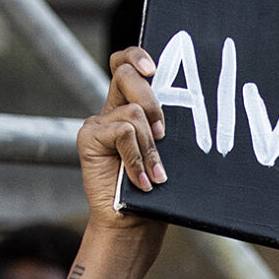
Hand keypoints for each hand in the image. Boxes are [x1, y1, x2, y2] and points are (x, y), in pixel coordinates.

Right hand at [77, 47, 167, 229]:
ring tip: (154, 173)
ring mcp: (98, 123)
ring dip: (150, 146)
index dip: (137, 56)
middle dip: (151, 102)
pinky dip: (137, 157)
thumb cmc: (156, 187)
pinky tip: (141, 180)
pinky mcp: (88, 137)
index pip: (126, 64)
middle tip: (163, 134)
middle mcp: (112, 110)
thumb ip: (164, 124)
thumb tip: (190, 99)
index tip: (154, 70)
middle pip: (127, 75)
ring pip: (132, 112)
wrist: (133, 222)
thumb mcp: (167, 149)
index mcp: (131, 106)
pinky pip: (122, 133)